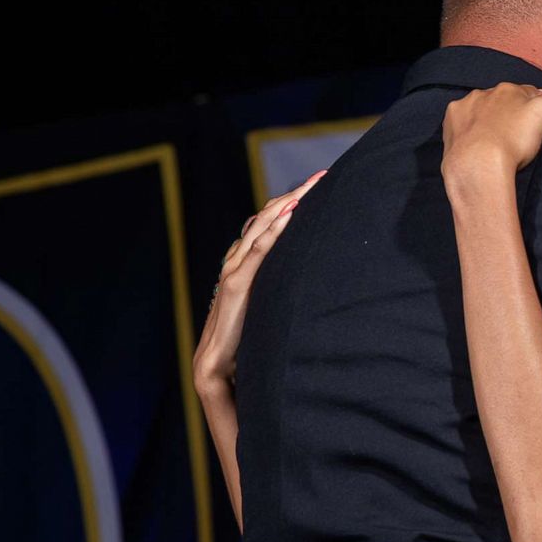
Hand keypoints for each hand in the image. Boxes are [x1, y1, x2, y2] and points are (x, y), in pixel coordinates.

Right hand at [192, 171, 323, 395]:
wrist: (219, 365)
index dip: (292, 202)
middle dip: (295, 195)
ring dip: (287, 204)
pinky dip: (273, 230)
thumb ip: (280, 289)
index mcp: (246, 262)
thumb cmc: (247, 338)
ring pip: (262, 226)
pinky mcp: (237, 284)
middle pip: (268, 216)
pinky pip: (257, 250)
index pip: (270, 223)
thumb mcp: (269, 305)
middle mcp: (238, 260)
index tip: (318, 186)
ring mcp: (235, 269)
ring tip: (309, 187)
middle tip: (322, 176)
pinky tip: (289, 215)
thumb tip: (309, 282)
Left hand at [440, 74, 541, 195]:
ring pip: (481, 109)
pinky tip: (476, 143)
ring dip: (488, 120)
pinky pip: (462, 121)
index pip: (528, 93)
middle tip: (517, 135)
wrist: (477, 164)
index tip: (536, 124)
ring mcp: (465, 107)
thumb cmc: (514, 140)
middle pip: (503, 100)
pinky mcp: (450, 124)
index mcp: (510, 89)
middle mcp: (485, 93)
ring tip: (495, 142)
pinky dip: (469, 129)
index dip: (534, 107)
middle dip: (510, 112)